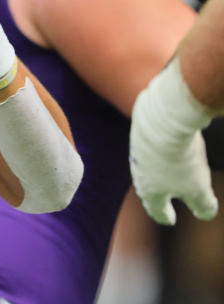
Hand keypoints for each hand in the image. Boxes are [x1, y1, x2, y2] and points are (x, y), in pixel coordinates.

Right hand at [130, 97, 218, 224]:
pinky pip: (151, 148)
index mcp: (150, 192)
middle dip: (158, 196)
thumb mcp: (199, 189)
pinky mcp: (141, 134)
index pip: (156, 210)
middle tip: (164, 200)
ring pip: (148, 167)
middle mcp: (139, 174)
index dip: (165, 216)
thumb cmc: (180, 161)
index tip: (170, 220)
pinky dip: (160, 152)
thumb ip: (203, 206)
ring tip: (168, 173)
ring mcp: (138, 153)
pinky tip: (169, 147)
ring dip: (158, 173)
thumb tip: (205, 213)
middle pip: (148, 189)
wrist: (162, 122)